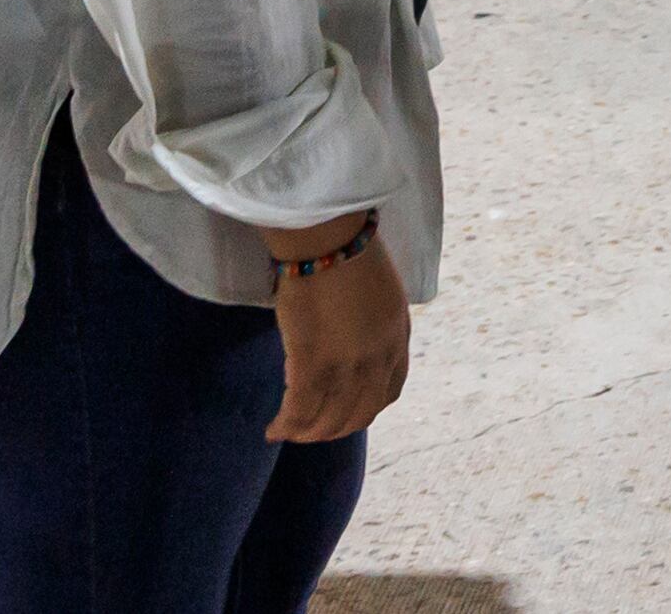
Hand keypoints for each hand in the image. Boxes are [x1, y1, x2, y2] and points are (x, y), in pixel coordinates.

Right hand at [263, 218, 411, 445]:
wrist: (328, 237)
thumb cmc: (349, 249)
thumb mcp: (381, 291)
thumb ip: (373, 323)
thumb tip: (350, 339)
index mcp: (397, 338)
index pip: (388, 392)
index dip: (365, 409)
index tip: (346, 413)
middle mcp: (377, 360)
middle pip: (358, 415)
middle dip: (334, 430)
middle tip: (310, 429)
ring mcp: (347, 366)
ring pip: (328, 421)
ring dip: (307, 433)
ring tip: (288, 432)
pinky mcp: (312, 365)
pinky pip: (299, 412)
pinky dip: (286, 426)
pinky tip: (273, 429)